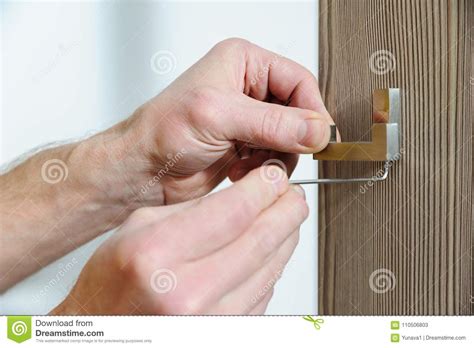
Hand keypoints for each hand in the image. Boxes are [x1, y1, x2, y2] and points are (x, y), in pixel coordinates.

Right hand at [51, 168, 307, 314]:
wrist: (106, 330)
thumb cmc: (114, 283)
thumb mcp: (138, 228)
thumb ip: (194, 209)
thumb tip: (249, 194)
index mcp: (157, 254)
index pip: (234, 211)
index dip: (265, 188)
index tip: (276, 176)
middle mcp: (186, 292)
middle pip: (261, 239)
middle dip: (287, 209)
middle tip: (293, 195)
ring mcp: (209, 321)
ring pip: (270, 268)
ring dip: (285, 238)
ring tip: (283, 219)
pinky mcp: (225, 333)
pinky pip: (263, 294)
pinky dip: (271, 267)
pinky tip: (265, 252)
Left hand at [86, 38, 334, 205]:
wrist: (143, 170)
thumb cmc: (162, 132)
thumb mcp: (219, 117)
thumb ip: (273, 123)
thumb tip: (317, 130)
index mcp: (243, 63)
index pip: (298, 81)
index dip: (312, 111)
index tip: (318, 139)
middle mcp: (248, 89)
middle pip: (298, 111)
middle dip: (292, 138)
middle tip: (278, 154)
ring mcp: (248, 120)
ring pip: (291, 139)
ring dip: (277, 157)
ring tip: (250, 164)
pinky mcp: (246, 146)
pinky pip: (276, 158)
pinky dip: (266, 169)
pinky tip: (241, 171)